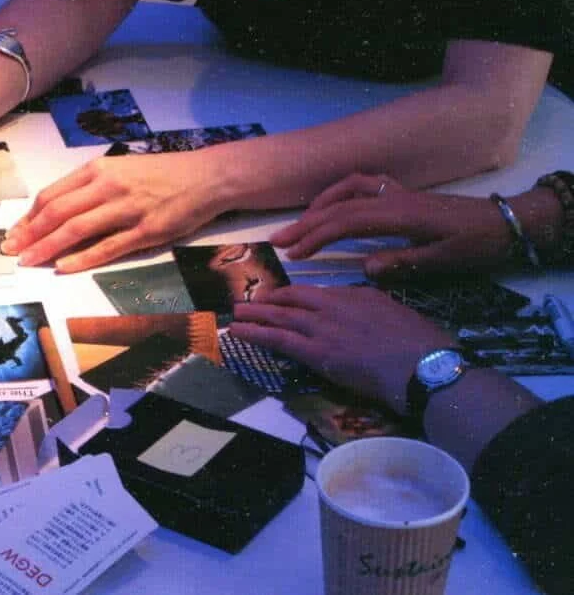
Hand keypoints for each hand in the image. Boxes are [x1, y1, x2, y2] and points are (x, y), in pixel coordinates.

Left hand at [1, 152, 229, 272]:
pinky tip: (64, 267)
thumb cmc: (162, 174)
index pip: (53, 195)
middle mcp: (109, 187)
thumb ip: (90, 187)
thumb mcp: (121, 170)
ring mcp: (127, 210)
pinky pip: (107, 248)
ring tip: (29, 261)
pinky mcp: (146, 231)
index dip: (30, 217)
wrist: (206, 177)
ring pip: (77, 230)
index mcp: (99, 170)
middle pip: (58, 213)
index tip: (15, 233)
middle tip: (11, 251)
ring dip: (47, 248)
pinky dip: (82, 259)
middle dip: (30, 234)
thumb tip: (57, 211)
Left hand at [229, 285, 457, 413]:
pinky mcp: (316, 352)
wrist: (424, 367)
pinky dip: (256, 333)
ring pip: (281, 316)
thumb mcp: (399, 316)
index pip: (320, 294)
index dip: (298, 297)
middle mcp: (337, 305)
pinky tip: (239, 332)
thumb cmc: (424, 347)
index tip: (285, 299)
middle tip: (251, 302)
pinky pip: (279, 339)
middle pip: (295, 299)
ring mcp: (324, 327)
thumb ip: (376, 312)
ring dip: (255, 314)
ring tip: (236, 313)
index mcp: (359, 296)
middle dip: (270, 301)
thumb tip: (367, 317)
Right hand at [269, 173, 511, 277]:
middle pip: (338, 207)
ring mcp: (395, 192)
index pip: (346, 223)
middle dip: (305, 224)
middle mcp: (391, 198)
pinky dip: (339, 192)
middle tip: (277, 242)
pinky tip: (330, 206)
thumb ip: (404, 263)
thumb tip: (365, 268)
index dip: (316, 238)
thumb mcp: (444, 261)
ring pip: (346, 191)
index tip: (294, 255)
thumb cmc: (475, 245)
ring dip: (318, 207)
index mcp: (398, 215)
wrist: (503, 223)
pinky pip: (361, 184)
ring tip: (298, 226)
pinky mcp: (400, 194)